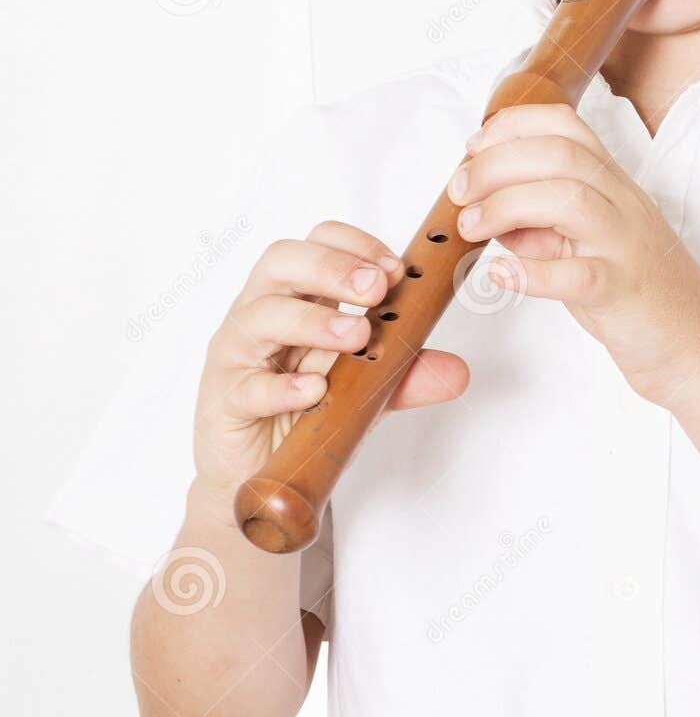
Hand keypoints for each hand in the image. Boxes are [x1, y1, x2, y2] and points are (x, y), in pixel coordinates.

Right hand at [194, 221, 469, 520]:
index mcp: (297, 296)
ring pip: (261, 315)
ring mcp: (238, 354)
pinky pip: (247, 385)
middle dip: (332, 268)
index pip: (317, 242)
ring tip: (356, 337)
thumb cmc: (306, 411)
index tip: (395, 268)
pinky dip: (283, 386)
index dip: (354, 245)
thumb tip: (458, 372)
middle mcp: (262, 312)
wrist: (259, 474)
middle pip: (282, 262)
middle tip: (376, 289)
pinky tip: (314, 390)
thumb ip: (405, 375)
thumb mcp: (366, 389)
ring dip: (314, 321)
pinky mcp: (224, 399)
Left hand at [449, 103, 699, 407]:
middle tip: (459, 190)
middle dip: (497, 163)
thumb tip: (487, 207)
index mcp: (613, 186)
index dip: (513, 126)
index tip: (474, 146)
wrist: (698, 346)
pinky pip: (579, 275)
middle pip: (561, 155)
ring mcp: (626, 247)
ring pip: (570, 199)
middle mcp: (623, 205)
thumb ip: (540, 224)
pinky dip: (532, 273)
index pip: (566, 127)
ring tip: (471, 227)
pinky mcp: (623, 293)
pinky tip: (500, 274)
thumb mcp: (585, 245)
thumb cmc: (638, 293)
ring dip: (507, 205)